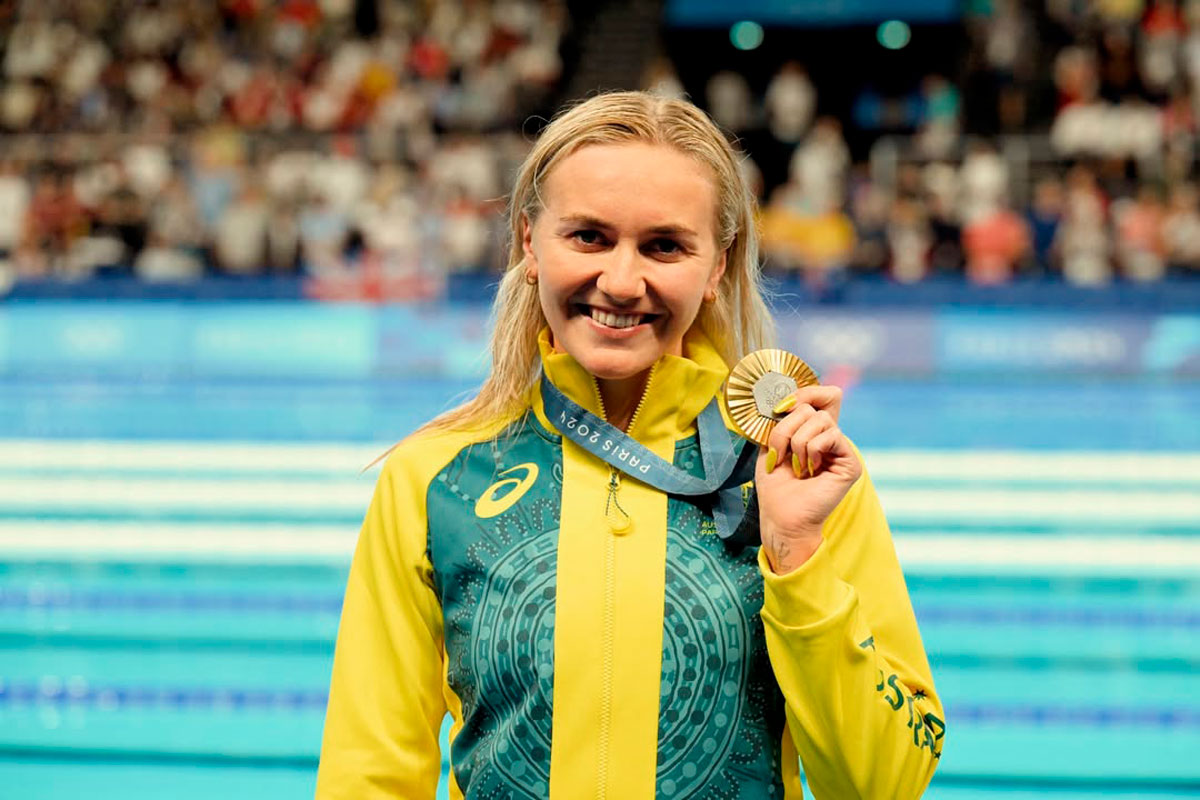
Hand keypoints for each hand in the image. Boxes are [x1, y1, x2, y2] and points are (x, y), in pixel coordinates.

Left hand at [755, 385, 861, 573]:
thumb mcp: (770, 444)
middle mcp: (829, 437)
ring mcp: (841, 449)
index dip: (804, 393)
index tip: (780, 407)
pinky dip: (812, 450)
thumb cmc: (774, 485)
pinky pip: (831, 435)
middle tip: (780, 453)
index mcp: (812, 431)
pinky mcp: (850, 462)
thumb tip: (787, 398)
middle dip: (786, 428)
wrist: (781, 516)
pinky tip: (810, 470)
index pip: (822, 395)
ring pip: (820, 419)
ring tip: (796, 466)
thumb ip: (781, 419)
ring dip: (797, 442)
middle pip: (812, 407)